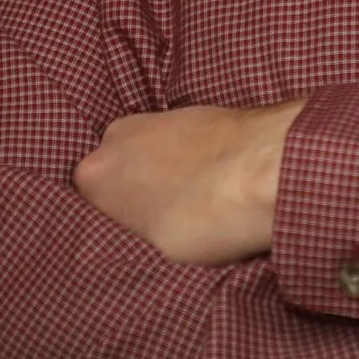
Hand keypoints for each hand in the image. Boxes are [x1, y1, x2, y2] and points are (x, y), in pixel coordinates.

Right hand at [74, 97, 305, 264]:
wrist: (271, 165)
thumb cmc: (208, 216)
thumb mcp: (155, 250)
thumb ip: (130, 235)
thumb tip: (136, 234)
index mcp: (93, 175)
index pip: (87, 208)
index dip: (115, 227)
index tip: (137, 243)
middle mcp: (115, 136)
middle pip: (117, 175)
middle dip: (137, 195)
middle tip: (167, 226)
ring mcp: (156, 117)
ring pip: (150, 157)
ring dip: (166, 175)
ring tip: (198, 205)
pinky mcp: (195, 108)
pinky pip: (181, 145)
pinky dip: (193, 160)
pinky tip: (218, 181)